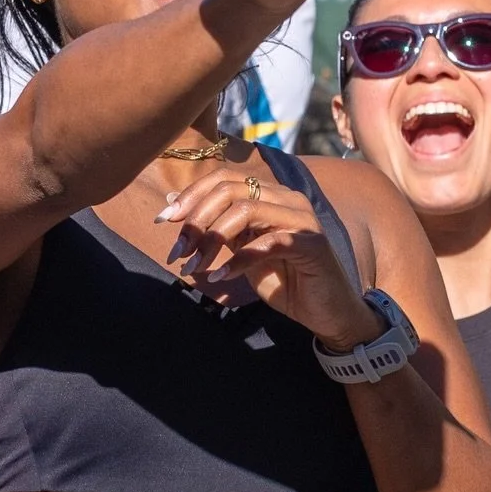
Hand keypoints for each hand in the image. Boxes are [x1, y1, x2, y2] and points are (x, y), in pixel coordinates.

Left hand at [155, 162, 385, 348]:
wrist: (327, 313)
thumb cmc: (285, 281)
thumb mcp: (241, 251)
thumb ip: (215, 227)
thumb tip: (173, 201)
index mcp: (270, 194)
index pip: (223, 178)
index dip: (191, 196)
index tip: (164, 221)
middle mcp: (287, 198)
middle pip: (230, 190)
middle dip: (196, 220)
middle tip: (177, 252)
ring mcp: (301, 218)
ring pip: (245, 210)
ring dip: (212, 239)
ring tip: (194, 268)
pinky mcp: (310, 243)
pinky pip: (266, 243)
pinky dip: (238, 260)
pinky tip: (220, 278)